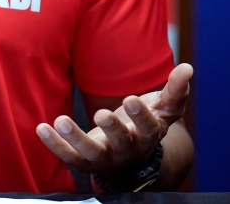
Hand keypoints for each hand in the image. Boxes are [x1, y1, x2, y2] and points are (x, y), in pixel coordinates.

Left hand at [36, 63, 193, 183]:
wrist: (133, 157)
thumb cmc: (147, 124)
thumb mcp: (164, 108)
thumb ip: (175, 90)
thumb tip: (187, 68)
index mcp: (148, 135)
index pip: (148, 128)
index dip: (141, 116)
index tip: (133, 100)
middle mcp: (127, 149)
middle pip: (121, 143)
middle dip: (112, 129)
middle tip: (101, 114)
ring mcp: (105, 157)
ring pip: (91, 153)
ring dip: (76, 139)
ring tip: (62, 120)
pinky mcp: (85, 161)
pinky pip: (68, 156)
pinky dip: (55, 144)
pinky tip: (42, 127)